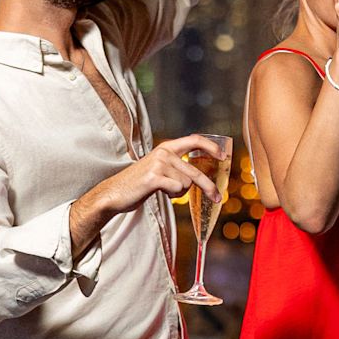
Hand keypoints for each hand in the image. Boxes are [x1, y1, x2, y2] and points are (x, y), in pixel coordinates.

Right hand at [82, 135, 224, 217]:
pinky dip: (172, 195)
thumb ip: (177, 167)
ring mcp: (159, 164)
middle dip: (209, 187)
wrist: (115, 193)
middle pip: (195, 172)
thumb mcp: (160, 169)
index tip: (223, 156)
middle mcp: (164, 152)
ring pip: (186, 184)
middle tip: (217, 198)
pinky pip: (177, 189)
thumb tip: (202, 177)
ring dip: (179, 193)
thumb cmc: (140, 184)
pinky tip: (160, 192)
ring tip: (164, 190)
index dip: (211, 147)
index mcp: (166, 148)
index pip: (194, 140)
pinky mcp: (154, 177)